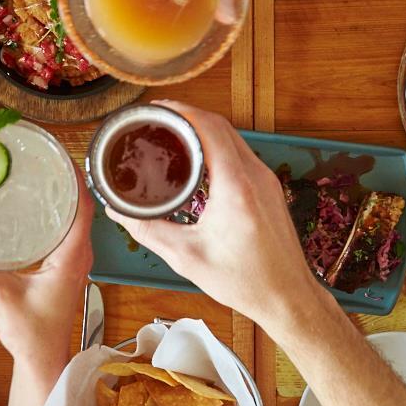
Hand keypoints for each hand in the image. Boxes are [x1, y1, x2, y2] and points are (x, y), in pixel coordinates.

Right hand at [0, 173, 92, 378]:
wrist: (43, 358)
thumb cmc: (31, 335)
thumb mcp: (2, 297)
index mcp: (70, 258)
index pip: (83, 208)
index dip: (76, 179)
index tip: (60, 157)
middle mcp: (79, 256)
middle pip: (82, 206)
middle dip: (66, 179)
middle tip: (43, 157)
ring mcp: (76, 260)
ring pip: (77, 217)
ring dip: (64, 195)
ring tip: (42, 172)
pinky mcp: (68, 265)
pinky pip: (70, 229)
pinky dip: (60, 211)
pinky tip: (41, 204)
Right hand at [97, 103, 322, 330]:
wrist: (288, 297)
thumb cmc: (246, 281)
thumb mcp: (187, 257)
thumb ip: (148, 230)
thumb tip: (117, 210)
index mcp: (236, 187)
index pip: (209, 129)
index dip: (180, 111)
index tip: (155, 108)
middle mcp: (256, 176)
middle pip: (221, 127)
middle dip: (188, 116)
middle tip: (157, 119)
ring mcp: (266, 180)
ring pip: (233, 138)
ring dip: (204, 131)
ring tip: (173, 135)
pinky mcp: (269, 189)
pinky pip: (241, 155)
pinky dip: (217, 147)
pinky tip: (199, 159)